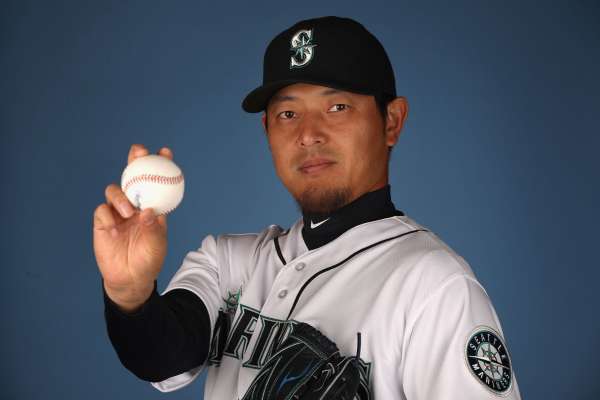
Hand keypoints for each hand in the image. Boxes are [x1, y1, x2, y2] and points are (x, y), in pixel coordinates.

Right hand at [93, 144, 172, 311]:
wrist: (131, 279)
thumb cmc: (149, 259)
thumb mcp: (157, 244)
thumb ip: (154, 227)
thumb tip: (148, 210)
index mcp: (152, 206)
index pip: (156, 181)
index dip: (160, 164)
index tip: (165, 152)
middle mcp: (134, 205)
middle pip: (132, 177)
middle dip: (135, 160)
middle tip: (139, 152)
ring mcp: (117, 213)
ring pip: (114, 191)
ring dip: (121, 197)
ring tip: (129, 212)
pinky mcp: (102, 223)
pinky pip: (101, 211)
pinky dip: (108, 216)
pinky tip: (116, 228)